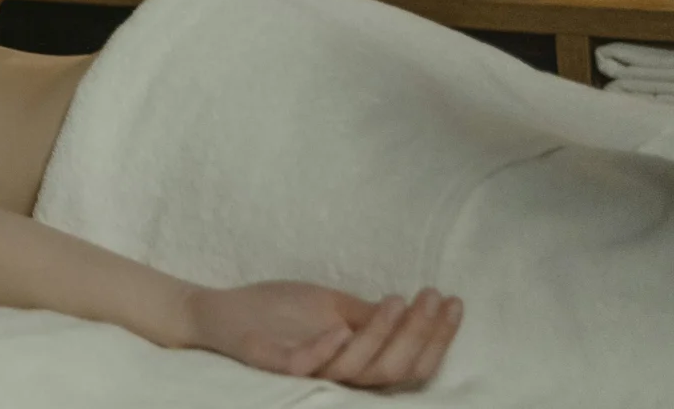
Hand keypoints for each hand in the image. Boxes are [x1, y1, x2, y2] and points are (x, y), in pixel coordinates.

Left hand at [186, 283, 460, 387]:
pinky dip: (327, 349)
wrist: (220, 311)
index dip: (435, 338)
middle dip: (420, 335)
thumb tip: (417, 310)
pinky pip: (307, 365)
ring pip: (359, 369)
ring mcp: (307, 372)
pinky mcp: (275, 364)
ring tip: (398, 300)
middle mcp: (339, 376)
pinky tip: (343, 328)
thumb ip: (369, 315)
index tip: (453, 302)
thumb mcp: (332, 306)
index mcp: (357, 363)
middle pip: (394, 369)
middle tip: (433, 298)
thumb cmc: (279, 311)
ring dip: (383, 335)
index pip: (409, 362)